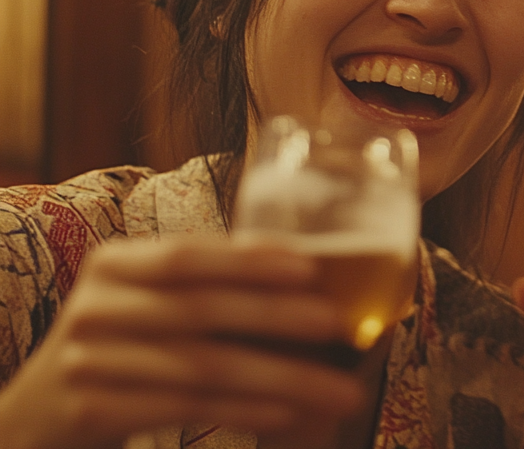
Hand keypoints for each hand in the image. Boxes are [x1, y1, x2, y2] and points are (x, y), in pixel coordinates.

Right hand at [0, 238, 365, 448]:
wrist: (40, 411)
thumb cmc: (125, 341)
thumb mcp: (151, 299)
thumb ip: (211, 280)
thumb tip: (307, 268)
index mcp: (115, 264)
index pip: (187, 256)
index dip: (248, 260)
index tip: (310, 266)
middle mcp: (96, 307)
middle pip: (200, 311)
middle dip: (278, 318)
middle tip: (338, 326)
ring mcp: (88, 361)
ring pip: (202, 366)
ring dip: (280, 378)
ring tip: (338, 388)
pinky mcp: (93, 411)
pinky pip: (186, 409)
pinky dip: (245, 411)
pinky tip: (289, 413)